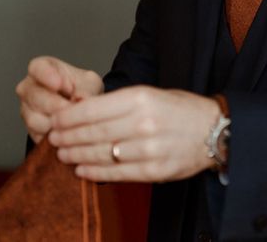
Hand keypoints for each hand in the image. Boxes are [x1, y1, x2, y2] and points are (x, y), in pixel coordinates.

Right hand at [16, 56, 102, 143]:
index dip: (47, 76)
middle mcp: (28, 88)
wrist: (80, 107)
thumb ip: (85, 88)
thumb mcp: (89, 83)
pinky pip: (38, 135)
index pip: (37, 68)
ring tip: (73, 120)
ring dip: (56, 122)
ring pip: (35, 119)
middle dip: (56, 105)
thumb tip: (81, 99)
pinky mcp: (29, 129)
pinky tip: (67, 131)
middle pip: (36, 97)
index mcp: (41, 68)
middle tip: (72, 108)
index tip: (59, 84)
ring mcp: (26, 109)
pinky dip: (54, 135)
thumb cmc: (81, 88)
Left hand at [48, 86, 220, 182]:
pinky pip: (116, 173)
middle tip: (52, 139)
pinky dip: (95, 172)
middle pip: (93, 133)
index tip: (55, 120)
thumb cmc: (180, 109)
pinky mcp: (154, 171)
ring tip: (62, 154)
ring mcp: (149, 149)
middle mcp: (143, 123)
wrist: (213, 130)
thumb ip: (119, 103)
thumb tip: (81, 110)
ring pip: (101, 154)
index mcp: (141, 98)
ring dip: (77, 155)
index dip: (68, 117)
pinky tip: (82, 169)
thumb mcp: (150, 94)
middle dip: (67, 137)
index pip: (93, 109)